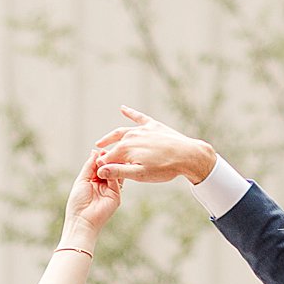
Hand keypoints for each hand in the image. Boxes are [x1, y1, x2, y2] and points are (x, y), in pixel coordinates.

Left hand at [63, 150, 122, 240]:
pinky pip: (117, 181)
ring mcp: (111, 190)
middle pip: (108, 169)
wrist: (82, 220)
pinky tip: (109, 167)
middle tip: (107, 151)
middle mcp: (103, 185)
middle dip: (107, 160)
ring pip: (114, 173)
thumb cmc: (78, 203)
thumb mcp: (82, 180)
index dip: (100, 158)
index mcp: (93, 182)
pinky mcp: (116, 196)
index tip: (101, 150)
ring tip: (108, 157)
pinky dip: (114, 172)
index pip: (99, 166)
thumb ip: (89, 166)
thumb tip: (94, 152)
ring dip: (111, 165)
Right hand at [93, 106, 215, 185]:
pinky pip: (138, 117)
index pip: (107, 159)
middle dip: (105, 152)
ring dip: (111, 136)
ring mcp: (142, 129)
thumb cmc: (164, 168)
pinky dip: (130, 112)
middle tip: (96, 158)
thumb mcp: (139, 174)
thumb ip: (118, 172)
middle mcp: (131, 136)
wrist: (187, 155)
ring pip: (122, 132)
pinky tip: (123, 108)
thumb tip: (100, 170)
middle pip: (113, 145)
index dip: (102, 166)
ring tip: (101, 141)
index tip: (98, 173)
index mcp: (125, 149)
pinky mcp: (152, 125)